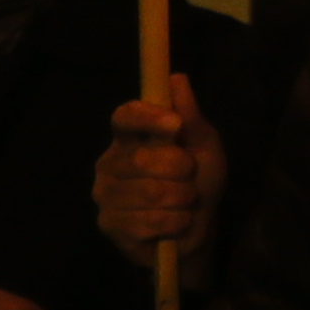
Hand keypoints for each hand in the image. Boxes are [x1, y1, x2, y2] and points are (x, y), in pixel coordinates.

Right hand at [91, 80, 228, 274]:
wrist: (199, 230)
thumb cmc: (199, 182)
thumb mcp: (204, 147)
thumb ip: (190, 117)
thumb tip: (177, 79)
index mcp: (129, 138)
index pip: (124, 118)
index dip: (146, 118)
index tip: (174, 125)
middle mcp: (109, 163)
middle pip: (142, 158)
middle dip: (180, 170)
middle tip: (190, 177)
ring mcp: (105, 195)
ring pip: (149, 192)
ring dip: (182, 199)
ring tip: (185, 202)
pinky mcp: (109, 225)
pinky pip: (148, 221)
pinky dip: (175, 222)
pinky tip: (175, 223)